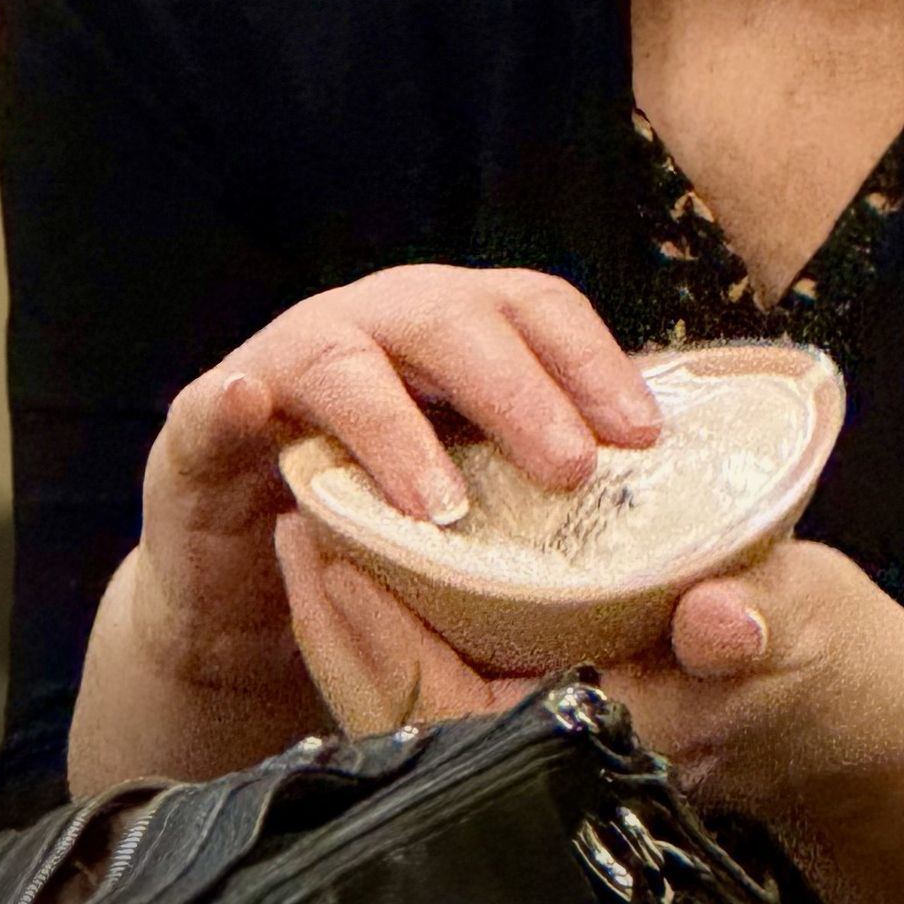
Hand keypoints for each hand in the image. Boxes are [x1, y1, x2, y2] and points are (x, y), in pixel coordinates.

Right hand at [72, 268, 658, 787]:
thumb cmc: (385, 534)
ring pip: (345, 363)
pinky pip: (214, 404)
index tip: (646, 434)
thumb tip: (700, 544)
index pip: (536, 311)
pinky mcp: (204, 426)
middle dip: (518, 391)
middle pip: (454, 322)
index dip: (593, 362)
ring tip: (441, 508)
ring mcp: (287, 367)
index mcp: (454, 331)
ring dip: (396, 429)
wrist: (248, 592)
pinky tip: (250, 408)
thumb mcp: (483, 509)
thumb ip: (556, 495)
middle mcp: (377, 328)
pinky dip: (230, 403)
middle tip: (572, 468)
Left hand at [274, 521, 903, 903]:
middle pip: (404, 696)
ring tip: (318, 511)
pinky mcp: (548, 682)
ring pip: (417, 675)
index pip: (443, 705)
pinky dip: (410, 600)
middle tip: (292, 517)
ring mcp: (541, 716)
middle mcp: (546, 741)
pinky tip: (385, 534)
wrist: (842, 701)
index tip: (322, 551)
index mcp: (587, 741)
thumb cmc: (821, 670)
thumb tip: (719, 617)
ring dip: (365, 603)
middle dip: (341, 615)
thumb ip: (756, 629)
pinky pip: (451, 652)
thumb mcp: (797, 638)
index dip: (372, 636)